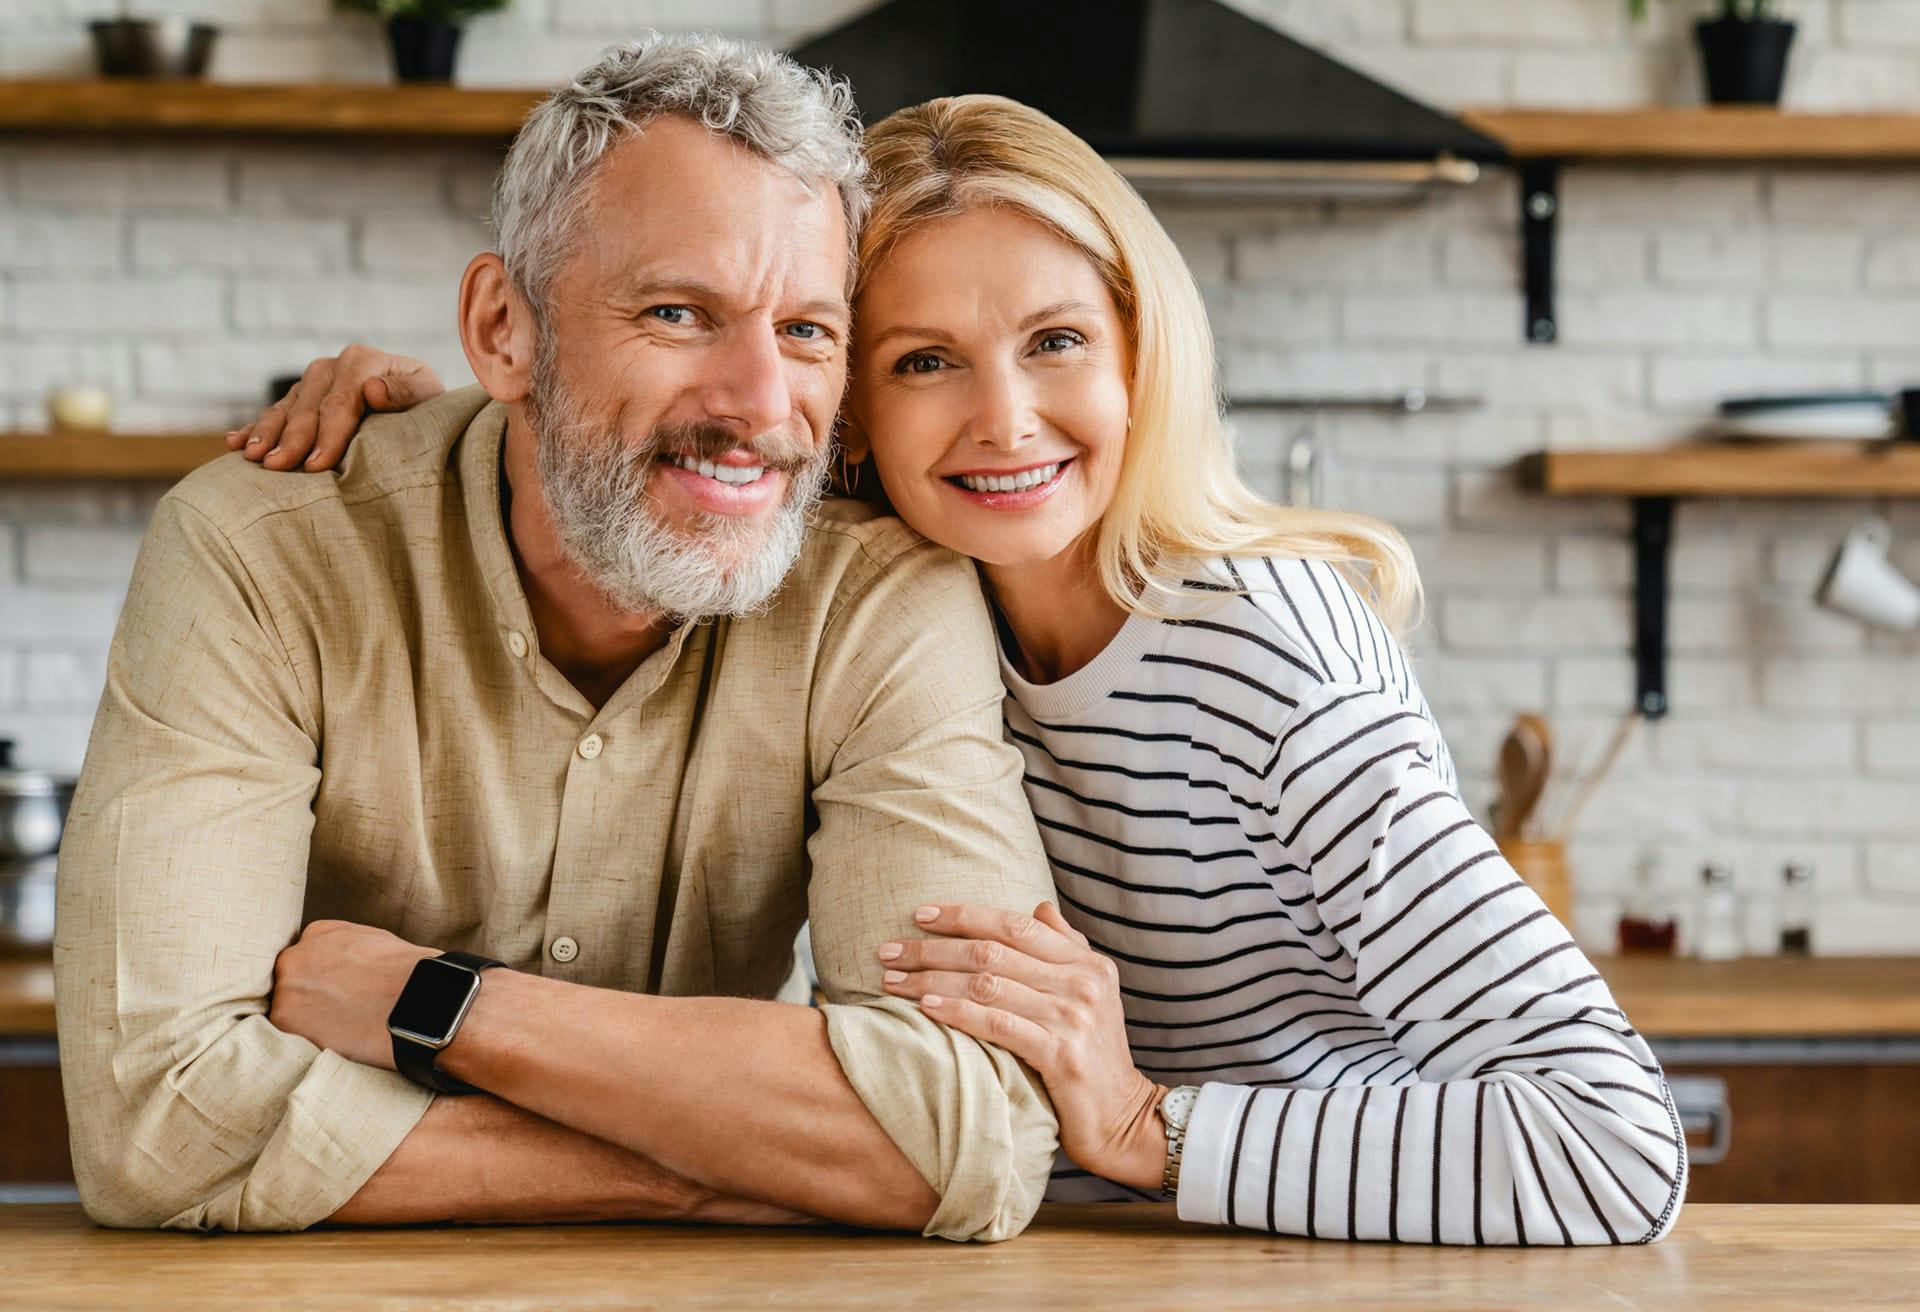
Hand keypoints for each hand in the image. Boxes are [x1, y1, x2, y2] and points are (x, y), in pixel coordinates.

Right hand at [228, 344, 444, 472]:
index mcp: (361, 361)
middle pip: (308, 407)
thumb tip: (373, 389)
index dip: (327, 435)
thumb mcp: (428, 394)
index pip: (340, 403)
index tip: (317, 465)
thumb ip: (405, 393)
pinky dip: (255, 428)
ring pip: (285, 409)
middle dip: (291, 439)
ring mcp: (312, 381)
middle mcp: (332, 366)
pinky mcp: (301, 396)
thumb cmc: (427, 402)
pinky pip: (275, 413)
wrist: (419, 397)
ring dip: (266, 433)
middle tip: (276, 467)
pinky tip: (236, 443)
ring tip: (252, 458)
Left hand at [270, 920, 439, 1068]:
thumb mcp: (377, 942)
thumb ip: (348, 949)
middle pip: (292, 983)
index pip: (308, 958)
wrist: (418, 1000)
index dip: (323, 981)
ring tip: (341, 1033)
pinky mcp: (285, 1020)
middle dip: (311, 1000)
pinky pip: (287, 1036)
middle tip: (338, 1017)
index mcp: (318, 933)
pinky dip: (308, 1043)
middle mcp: (295, 956)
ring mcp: (286, 987)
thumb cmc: (409, 975)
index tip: (339, 994)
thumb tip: (346, 967)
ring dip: (307, 1023)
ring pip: (288, 1010)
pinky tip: (336, 1043)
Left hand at [879, 902, 1167, 1190]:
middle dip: (933, 948)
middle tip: (889, 951)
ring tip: (892, 981)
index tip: (920, 914)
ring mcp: (1073, 1016)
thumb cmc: (1095, 1056)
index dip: (964, 915)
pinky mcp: (1061, 1054)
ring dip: (932, 979)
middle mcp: (1082, 982)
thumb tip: (1040, 907)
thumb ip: (1066, 948)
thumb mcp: (1092, 994)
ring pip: (987, 983)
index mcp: (1087, 962)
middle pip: (993, 951)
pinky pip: (996, 1023)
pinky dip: (957, 1011)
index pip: (1015, 924)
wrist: (1124, 1119)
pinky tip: (926, 1008)